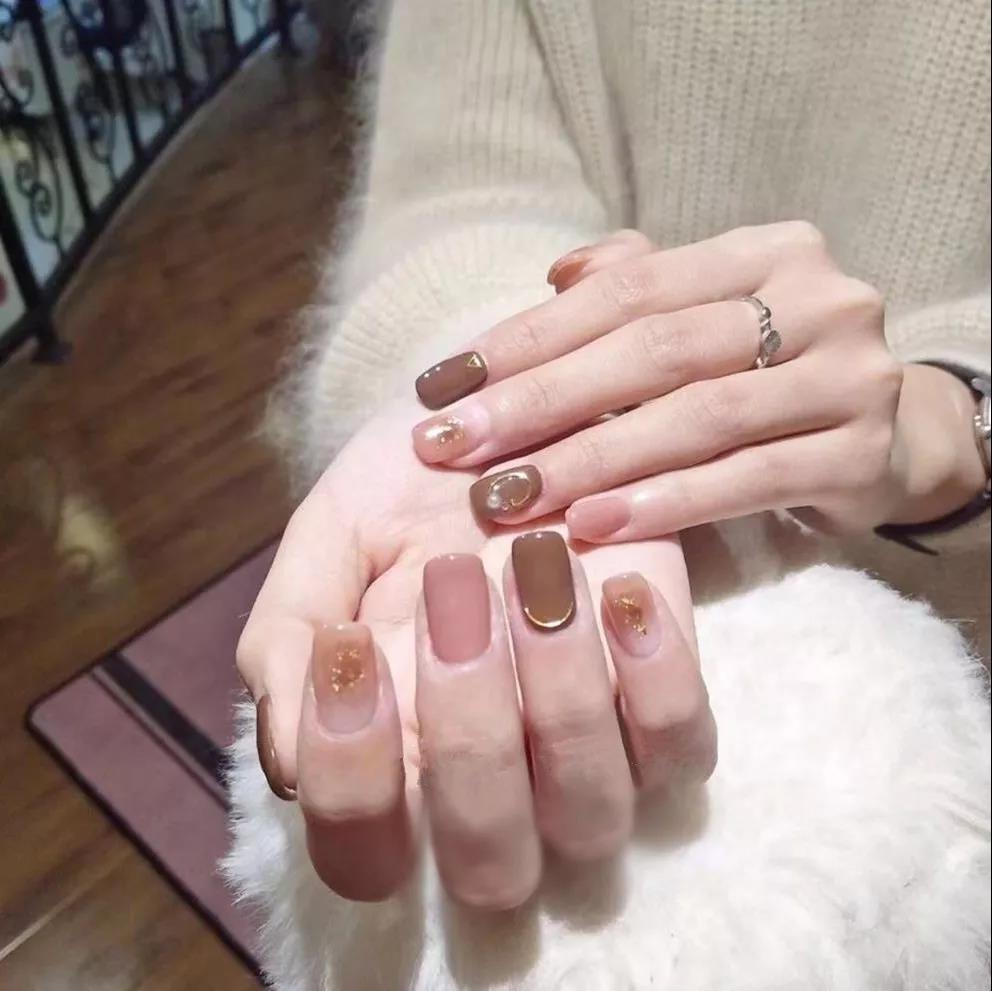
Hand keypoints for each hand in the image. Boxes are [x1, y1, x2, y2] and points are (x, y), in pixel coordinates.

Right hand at [236, 401, 714, 906]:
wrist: (515, 421)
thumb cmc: (412, 489)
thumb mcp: (331, 537)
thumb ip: (285, 638)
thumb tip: (290, 761)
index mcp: (393, 760)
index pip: (360, 859)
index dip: (352, 779)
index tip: (349, 644)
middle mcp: (495, 786)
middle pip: (490, 867)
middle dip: (468, 731)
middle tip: (453, 583)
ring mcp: (590, 756)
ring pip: (592, 810)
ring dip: (560, 691)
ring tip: (538, 560)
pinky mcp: (667, 705)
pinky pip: (684, 747)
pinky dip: (654, 676)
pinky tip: (619, 589)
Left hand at [409, 224, 986, 538]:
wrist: (891, 434)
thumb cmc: (770, 374)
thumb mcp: (705, 317)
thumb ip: (638, 286)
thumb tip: (554, 275)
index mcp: (765, 253)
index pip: (627, 289)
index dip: (527, 337)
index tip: (442, 388)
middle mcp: (818, 300)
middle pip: (653, 349)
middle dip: (540, 401)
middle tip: (454, 449)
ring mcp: (849, 378)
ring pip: (695, 417)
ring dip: (589, 460)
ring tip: (508, 498)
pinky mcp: (860, 457)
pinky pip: (746, 479)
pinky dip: (665, 503)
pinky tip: (594, 525)